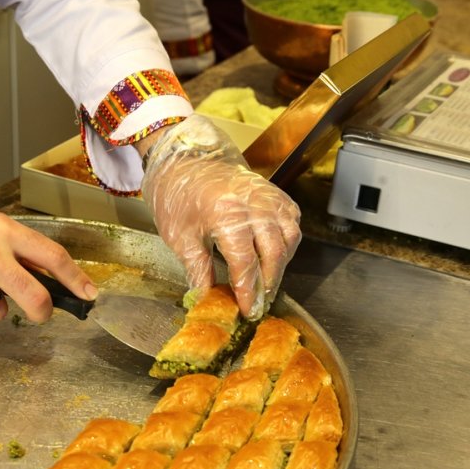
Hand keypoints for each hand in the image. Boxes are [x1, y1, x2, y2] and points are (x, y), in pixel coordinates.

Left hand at [140, 115, 301, 319]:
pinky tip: (274, 256)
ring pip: (288, 239)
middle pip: (273, 254)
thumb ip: (198, 270)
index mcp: (226, 215)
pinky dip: (287, 243)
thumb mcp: (180, 237)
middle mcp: (253, 204)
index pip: (246, 263)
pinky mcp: (276, 194)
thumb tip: (206, 299)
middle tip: (259, 302)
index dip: (248, 291)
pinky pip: (292, 223)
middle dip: (268, 283)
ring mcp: (268, 197)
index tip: (247, 310)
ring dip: (280, 266)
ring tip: (266, 284)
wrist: (186, 159)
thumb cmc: (178, 195)